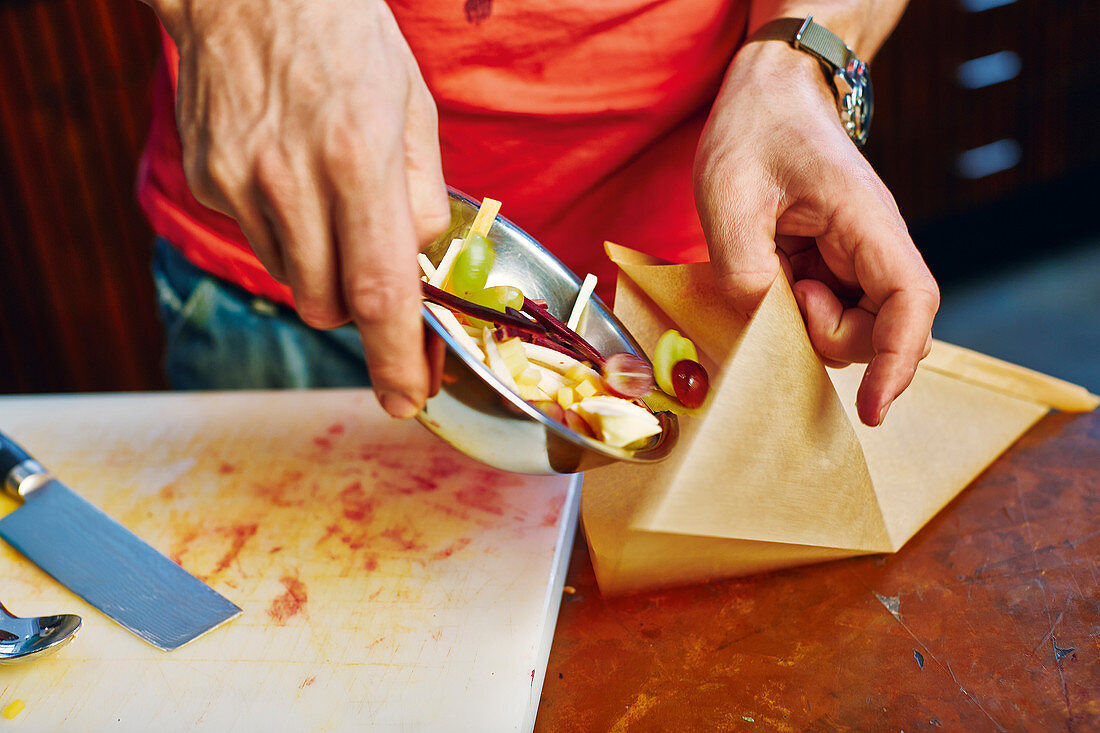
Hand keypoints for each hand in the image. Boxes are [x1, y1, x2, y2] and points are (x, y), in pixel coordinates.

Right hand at [154, 0, 449, 417]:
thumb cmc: (346, 36)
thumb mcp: (413, 108)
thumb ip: (424, 199)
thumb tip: (425, 269)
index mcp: (359, 159)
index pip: (379, 291)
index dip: (396, 358)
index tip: (407, 400)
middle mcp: (292, 179)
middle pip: (329, 305)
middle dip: (361, 311)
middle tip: (377, 268)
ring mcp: (240, 183)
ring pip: (292, 282)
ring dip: (323, 270)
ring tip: (330, 200)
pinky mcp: (207, 180)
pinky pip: (259, 242)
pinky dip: (286, 233)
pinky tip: (290, 176)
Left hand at [694, 41, 938, 425]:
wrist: (770, 93)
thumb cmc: (754, 131)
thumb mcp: (728, 195)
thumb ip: (743, 268)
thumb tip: (762, 327)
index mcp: (865, 222)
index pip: (909, 303)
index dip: (898, 363)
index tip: (872, 410)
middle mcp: (873, 245)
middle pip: (881, 329)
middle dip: (828, 336)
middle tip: (779, 292)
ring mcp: (855, 257)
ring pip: (854, 327)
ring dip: (807, 325)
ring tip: (770, 273)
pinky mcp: (833, 265)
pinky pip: (826, 311)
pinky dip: (795, 314)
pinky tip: (770, 279)